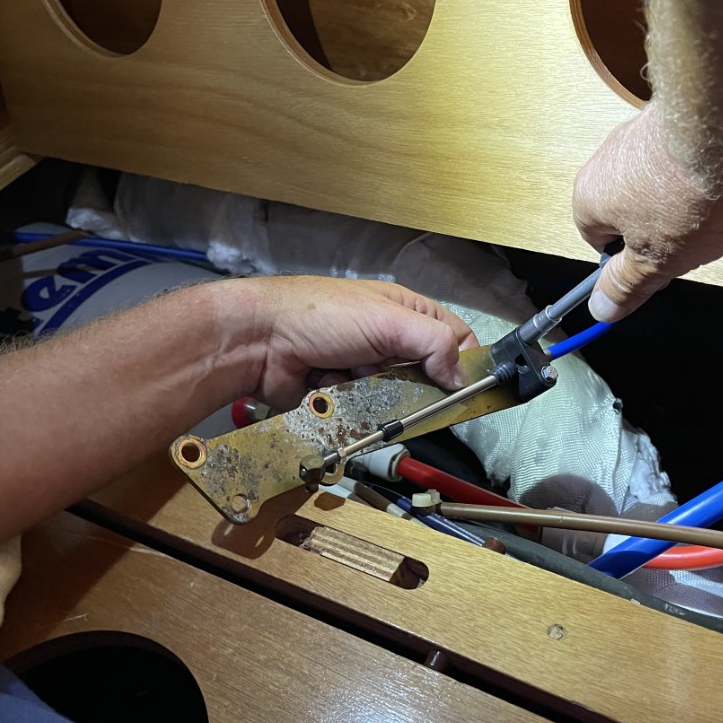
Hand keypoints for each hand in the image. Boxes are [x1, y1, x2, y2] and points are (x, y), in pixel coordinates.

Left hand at [237, 277, 476, 408]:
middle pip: (423, 375)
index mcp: (404, 311)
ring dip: (375, 395)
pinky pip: (362, 410)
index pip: (453, 336)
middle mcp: (386, 338)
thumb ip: (433, 343)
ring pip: (392, 398)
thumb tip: (459, 376)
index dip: (463, 362)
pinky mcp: (340, 392)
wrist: (258, 340)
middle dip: (411, 385)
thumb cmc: (320, 315)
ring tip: (351, 379)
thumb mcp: (387, 320)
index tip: (463, 389)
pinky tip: (330, 388)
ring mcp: (362, 367)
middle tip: (397, 386)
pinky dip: (349, 404)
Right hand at [574, 103, 722, 320]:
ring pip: (692, 186)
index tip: (658, 266)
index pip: (599, 238)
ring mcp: (660, 132)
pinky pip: (722, 157)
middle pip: (649, 211)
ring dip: (720, 203)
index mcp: (594, 195)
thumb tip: (602, 309)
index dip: (632, 257)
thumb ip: (629, 284)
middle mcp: (618, 157)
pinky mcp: (701, 115)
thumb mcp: (657, 260)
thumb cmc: (687, 194)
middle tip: (703, 237)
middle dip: (684, 229)